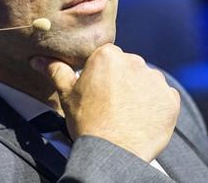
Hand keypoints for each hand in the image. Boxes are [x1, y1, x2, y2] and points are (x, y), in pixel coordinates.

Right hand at [30, 44, 180, 161]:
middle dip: (123, 82)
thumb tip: (37, 59)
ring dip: (141, 93)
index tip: (100, 92)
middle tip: (113, 105)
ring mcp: (155, 80)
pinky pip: (165, 97)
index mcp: (109, 56)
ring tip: (128, 114)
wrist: (113, 152)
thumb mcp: (67, 95)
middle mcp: (135, 61)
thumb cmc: (88, 123)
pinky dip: (157, 107)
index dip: (103, 76)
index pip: (109, 58)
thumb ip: (56, 71)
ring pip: (148, 81)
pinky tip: (143, 119)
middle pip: (130, 67)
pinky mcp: (170, 98)